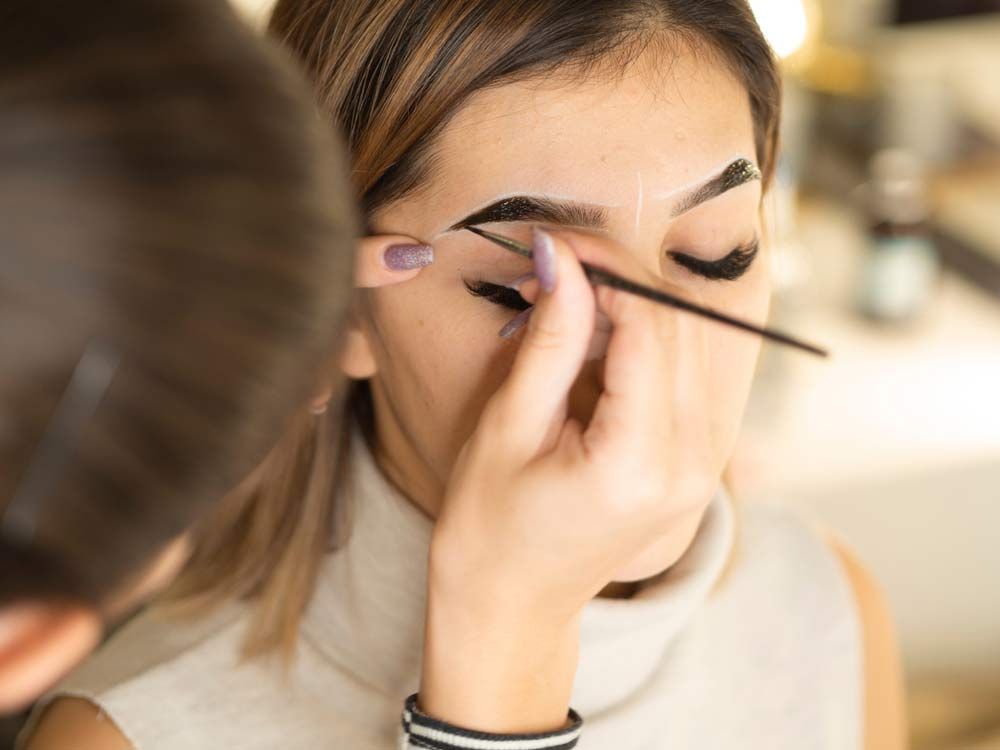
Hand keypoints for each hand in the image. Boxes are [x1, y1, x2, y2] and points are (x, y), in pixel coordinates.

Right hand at [420, 227, 722, 730]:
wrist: (511, 606)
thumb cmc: (489, 530)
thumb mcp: (507, 427)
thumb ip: (550, 338)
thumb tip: (563, 256)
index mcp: (640, 463)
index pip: (651, 327)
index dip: (607, 268)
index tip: (556, 242)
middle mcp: (690, 466)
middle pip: (682, 330)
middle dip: (620, 282)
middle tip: (553, 269)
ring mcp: (701, 469)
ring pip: (691, 347)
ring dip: (633, 311)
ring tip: (565, 308)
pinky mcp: (693, 466)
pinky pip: (683, 379)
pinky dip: (642, 346)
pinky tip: (592, 345)